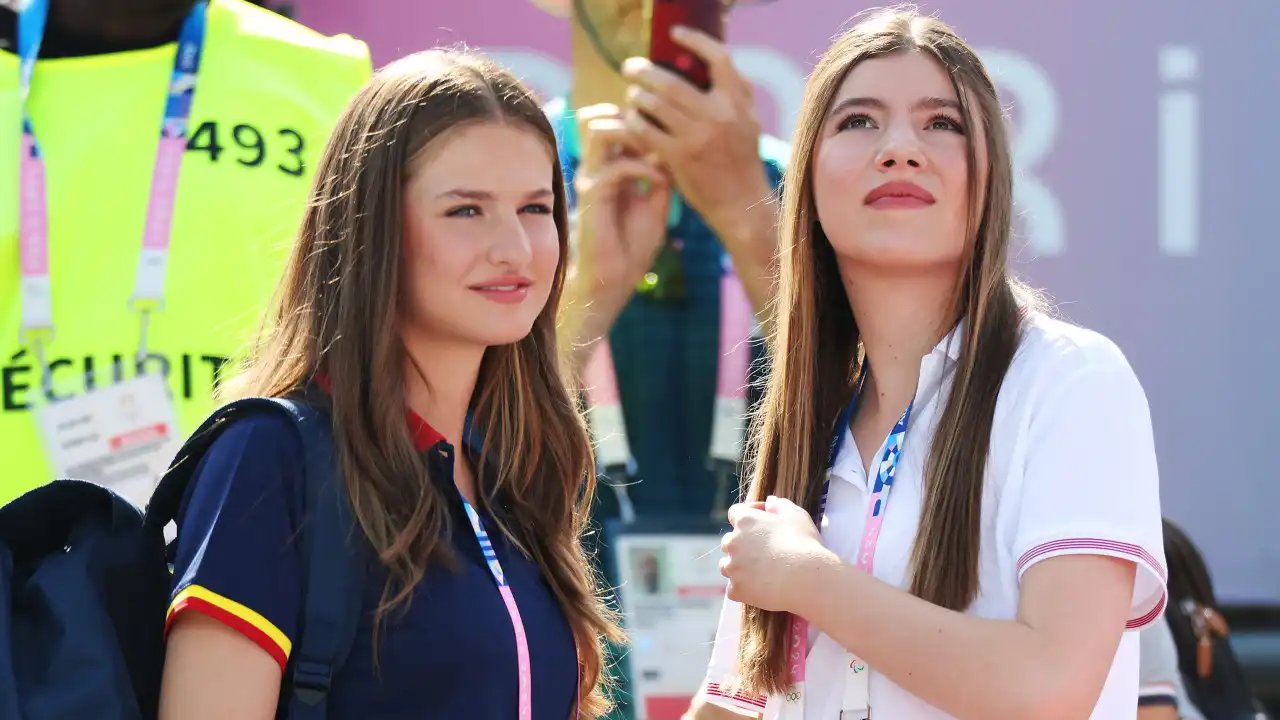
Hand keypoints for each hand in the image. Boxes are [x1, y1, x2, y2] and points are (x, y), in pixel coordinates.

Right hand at [572, 103, 672, 291]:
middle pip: (598, 117)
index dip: (638, 118)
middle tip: (660, 135)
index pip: (612, 122)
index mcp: (609, 167)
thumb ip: (661, 173)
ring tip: (655, 150)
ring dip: (631, 134)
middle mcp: (596, 168)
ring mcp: (591, 179)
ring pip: (598, 130)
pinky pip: (616, 166)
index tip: (669, 130)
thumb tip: (672, 147)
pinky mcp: (592, 195)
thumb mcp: (657, 202)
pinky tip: (659, 181)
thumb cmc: (633, 245)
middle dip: (631, 117)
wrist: (615, 278)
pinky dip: (643, 168)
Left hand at [620, 27, 773, 247]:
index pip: (718, 58)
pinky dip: (635, 122)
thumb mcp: (750, 123)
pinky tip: (631, 120)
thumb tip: (725, 66)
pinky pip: (647, 131)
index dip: (695, 40)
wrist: (741, 204)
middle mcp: (719, 115)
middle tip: (630, 67)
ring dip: (637, 96)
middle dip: (644, 71)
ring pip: (654, 104)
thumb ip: (739, 94)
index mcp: (737, 102)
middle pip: (671, 80)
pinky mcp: (679, 158)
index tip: (674, 34)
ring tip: (632, 96)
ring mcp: (698, 137)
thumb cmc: (743, 162)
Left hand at [720, 496, 835, 612]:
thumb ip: (780, 505)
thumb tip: (770, 502)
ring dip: (738, 567)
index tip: (764, 521)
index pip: (735, 513)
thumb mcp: (796, 516)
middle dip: (742, 545)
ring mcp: (732, 567)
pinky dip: (743, 589)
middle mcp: (732, 542)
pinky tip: (759, 589)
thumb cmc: (804, 543)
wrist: (807, 578)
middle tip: (763, 552)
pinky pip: (734, 589)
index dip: (749, 515)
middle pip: (729, 541)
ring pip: (726, 566)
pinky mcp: (736, 589)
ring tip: (759, 572)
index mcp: (745, 521)